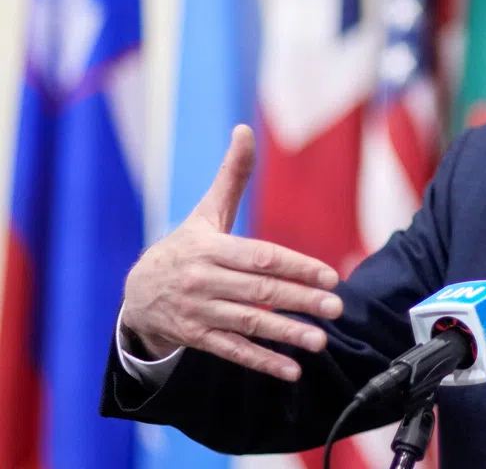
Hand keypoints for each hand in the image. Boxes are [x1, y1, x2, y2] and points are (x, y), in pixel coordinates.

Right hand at [121, 125, 343, 381]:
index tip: (330, 275)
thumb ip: (231, 176)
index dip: (296, 265)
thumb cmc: (184, 247)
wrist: (135, 293)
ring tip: (320, 340)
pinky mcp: (197, 338)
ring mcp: (199, 312)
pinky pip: (233, 352)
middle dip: (300, 300)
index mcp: (209, 248)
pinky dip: (262, 362)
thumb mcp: (205, 213)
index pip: (260, 257)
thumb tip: (244, 130)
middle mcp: (203, 281)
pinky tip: (292, 370)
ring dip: (286, 335)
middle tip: (336, 308)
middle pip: (259, 292)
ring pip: (248, 324)